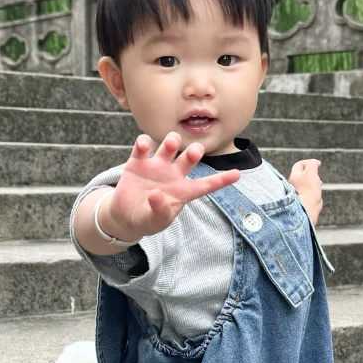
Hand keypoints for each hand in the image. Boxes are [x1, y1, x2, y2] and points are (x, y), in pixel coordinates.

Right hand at [101, 131, 240, 241]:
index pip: (206, 185)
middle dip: (194, 152)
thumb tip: (157, 194)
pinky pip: (143, 146)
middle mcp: (173, 174)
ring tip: (171, 145)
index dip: (221, 180)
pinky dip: (144, 142)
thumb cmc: (147, 219)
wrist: (125, 216)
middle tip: (194, 152)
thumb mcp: (155, 220)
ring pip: (169, 145)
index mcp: (183, 191)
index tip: (237, 174)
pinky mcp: (138, 162)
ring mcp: (157, 166)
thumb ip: (159, 210)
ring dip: (172, 141)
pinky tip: (143, 145)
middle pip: (189, 157)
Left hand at [288, 158, 322, 200]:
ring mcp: (298, 192)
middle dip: (313, 174)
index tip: (318, 164)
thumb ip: (312, 164)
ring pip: (308, 184)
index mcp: (294, 176)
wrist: (306, 209)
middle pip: (304, 174)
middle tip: (318, 178)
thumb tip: (314, 162)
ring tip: (318, 187)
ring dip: (315, 183)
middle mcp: (294, 184)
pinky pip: (310, 193)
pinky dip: (315, 192)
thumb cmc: (308, 190)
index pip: (300, 164)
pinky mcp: (303, 201)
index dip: (309, 162)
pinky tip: (317, 196)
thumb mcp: (311, 172)